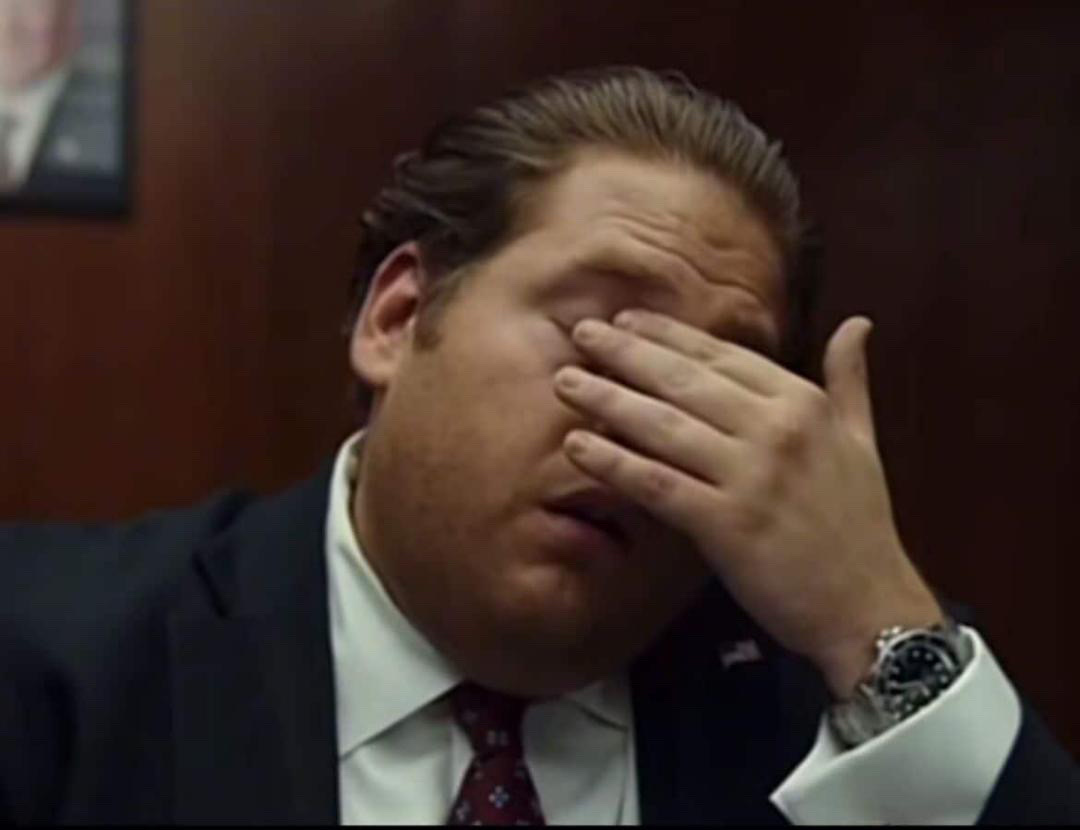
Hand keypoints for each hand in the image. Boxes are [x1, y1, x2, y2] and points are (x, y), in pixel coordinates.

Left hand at [552, 309, 943, 698]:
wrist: (869, 606)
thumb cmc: (860, 524)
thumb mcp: (863, 440)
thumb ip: (849, 380)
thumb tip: (857, 322)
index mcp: (802, 403)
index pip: (722, 355)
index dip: (669, 334)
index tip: (626, 318)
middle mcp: (775, 429)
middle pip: (683, 380)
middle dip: (626, 353)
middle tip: (580, 333)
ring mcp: (749, 475)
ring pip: (663, 425)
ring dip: (607, 399)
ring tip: (565, 381)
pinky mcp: (725, 523)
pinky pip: (656, 483)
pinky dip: (614, 463)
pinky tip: (577, 447)